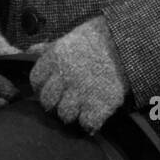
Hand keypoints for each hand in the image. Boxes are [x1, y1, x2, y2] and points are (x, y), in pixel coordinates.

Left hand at [29, 16, 127, 133]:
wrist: (129, 42)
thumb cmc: (100, 37)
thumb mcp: (71, 37)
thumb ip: (49, 47)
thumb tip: (30, 50)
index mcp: (55, 58)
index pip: (35, 81)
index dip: (41, 86)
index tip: (51, 88)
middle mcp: (64, 76)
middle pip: (47, 102)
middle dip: (54, 103)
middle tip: (66, 100)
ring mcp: (81, 91)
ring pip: (64, 115)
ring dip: (72, 114)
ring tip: (81, 108)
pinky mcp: (100, 104)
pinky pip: (87, 123)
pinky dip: (91, 122)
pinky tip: (95, 114)